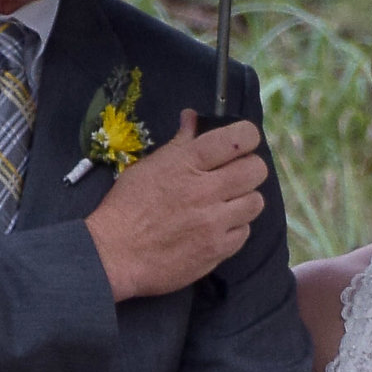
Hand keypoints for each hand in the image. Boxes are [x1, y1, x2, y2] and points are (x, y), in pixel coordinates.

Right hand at [88, 110, 267, 302]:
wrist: (115, 254)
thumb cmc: (127, 207)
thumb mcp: (149, 166)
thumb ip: (179, 142)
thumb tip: (192, 117)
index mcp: (188, 163)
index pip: (239, 138)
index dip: (247, 136)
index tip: (241, 143)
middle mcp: (206, 190)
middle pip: (256, 170)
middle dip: (248, 168)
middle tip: (233, 176)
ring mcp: (214, 222)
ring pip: (256, 202)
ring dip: (243, 200)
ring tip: (225, 204)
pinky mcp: (217, 250)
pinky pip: (244, 232)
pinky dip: (234, 228)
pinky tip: (217, 227)